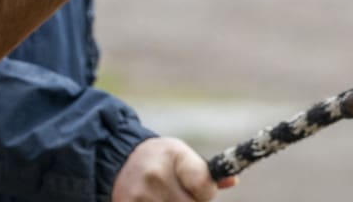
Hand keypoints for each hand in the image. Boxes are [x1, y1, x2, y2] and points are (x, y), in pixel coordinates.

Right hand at [111, 136, 237, 201]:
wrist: (120, 161)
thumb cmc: (161, 160)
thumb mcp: (182, 156)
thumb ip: (205, 172)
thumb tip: (232, 180)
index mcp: (174, 156)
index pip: (205, 186)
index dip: (207, 192)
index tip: (202, 190)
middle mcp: (156, 175)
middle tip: (181, 194)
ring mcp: (141, 196)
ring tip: (166, 197)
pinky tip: (156, 200)